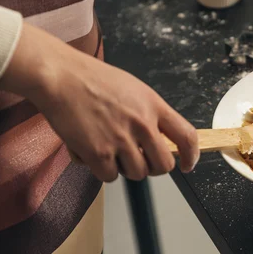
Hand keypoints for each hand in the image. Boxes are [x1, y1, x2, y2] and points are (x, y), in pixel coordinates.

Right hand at [0, 23, 199, 181]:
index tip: (187, 164)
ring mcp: (121, 139)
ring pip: (137, 173)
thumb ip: (150, 113)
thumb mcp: (134, 89)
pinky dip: (101, 169)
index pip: (187, 136)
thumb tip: (160, 137)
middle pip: (164, 165)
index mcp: (154, 106)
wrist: (61, 77)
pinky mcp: (99, 153)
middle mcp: (142, 124)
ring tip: (110, 149)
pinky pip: (110, 176)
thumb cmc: (93, 80)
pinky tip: (91, 150)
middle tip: (140, 159)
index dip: (191, 155)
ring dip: (125, 168)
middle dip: (153, 167)